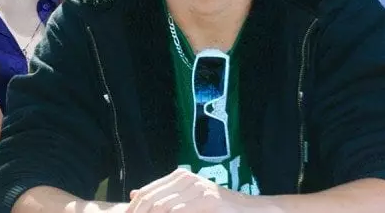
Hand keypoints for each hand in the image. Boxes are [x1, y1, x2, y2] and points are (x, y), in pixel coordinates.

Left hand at [126, 168, 244, 212]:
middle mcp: (187, 178)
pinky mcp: (208, 200)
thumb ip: (164, 195)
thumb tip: (135, 193)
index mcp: (179, 176)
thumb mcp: (187, 199)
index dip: (134, 207)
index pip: (148, 191)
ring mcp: (198, 188)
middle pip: (152, 198)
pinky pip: (179, 211)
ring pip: (163, 206)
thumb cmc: (217, 209)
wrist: (250, 209)